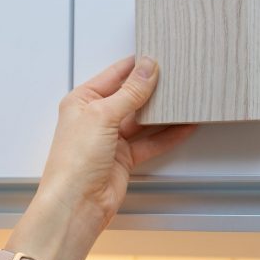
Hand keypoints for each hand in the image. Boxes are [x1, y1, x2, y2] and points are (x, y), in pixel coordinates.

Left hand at [5, 56, 195, 259]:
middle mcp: (95, 118)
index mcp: (82, 101)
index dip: (136, 66)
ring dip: (163, 112)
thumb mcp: (103, 116)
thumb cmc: (75, 161)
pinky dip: (168, 135)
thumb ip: (129, 92)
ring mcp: (111, 139)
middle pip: (130, 96)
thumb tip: (146, 68)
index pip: (114, 75)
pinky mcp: (124, 158)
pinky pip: (150, 142)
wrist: (77, 203)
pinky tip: (184, 127)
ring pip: (143, 120)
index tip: (159, 55)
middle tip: (177, 76)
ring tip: (185, 99)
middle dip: (152, 88)